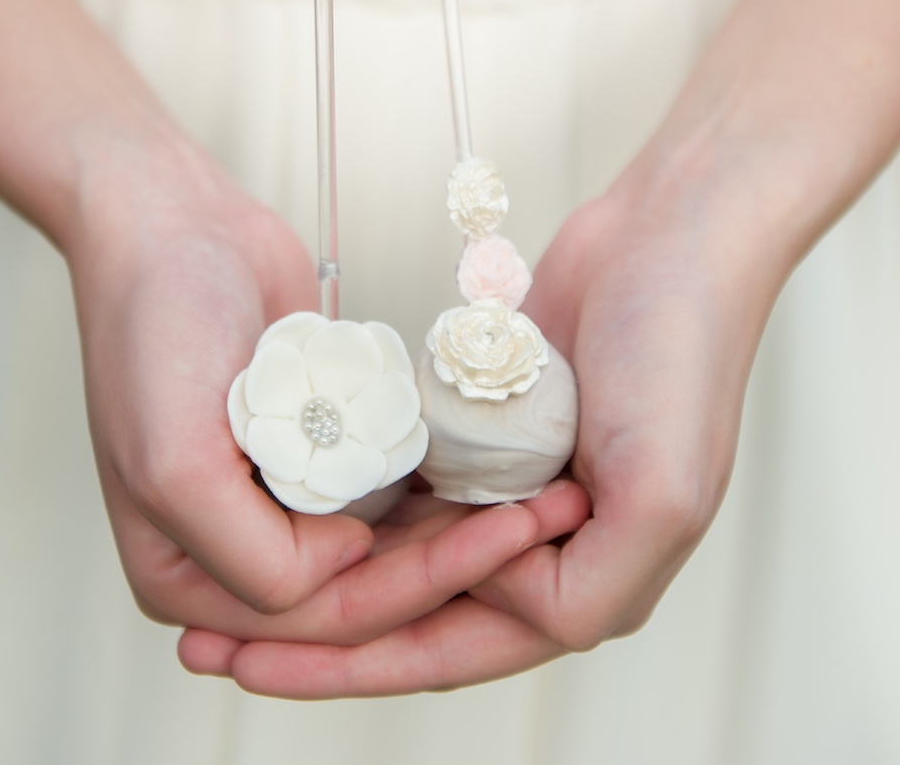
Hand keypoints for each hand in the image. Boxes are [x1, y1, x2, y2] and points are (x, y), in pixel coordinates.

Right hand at [66, 127, 588, 647]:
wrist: (173, 222)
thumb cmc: (157, 327)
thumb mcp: (176, 463)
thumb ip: (251, 555)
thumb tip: (348, 567)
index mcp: (187, 580)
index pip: (324, 618)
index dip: (422, 589)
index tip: (512, 543)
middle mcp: (234, 553)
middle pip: (368, 588)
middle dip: (464, 564)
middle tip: (552, 525)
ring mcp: (280, 497)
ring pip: (388, 542)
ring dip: (466, 528)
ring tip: (552, 502)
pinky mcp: (318, 444)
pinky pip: (389, 482)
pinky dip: (443, 481)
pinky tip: (511, 470)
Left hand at [195, 160, 785, 694]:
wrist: (674, 234)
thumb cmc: (683, 353)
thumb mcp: (660, 495)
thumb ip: (586, 587)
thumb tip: (497, 606)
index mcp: (587, 583)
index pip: (448, 647)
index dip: (350, 663)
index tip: (255, 665)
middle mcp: (547, 547)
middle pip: (412, 611)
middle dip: (316, 632)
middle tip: (215, 643)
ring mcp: (514, 482)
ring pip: (402, 550)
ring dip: (326, 565)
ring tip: (232, 581)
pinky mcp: (490, 424)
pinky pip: (410, 476)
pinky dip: (355, 494)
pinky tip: (287, 497)